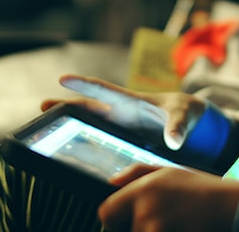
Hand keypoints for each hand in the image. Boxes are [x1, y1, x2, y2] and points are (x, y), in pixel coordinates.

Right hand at [41, 74, 206, 149]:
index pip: (104, 90)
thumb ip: (178, 126)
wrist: (195, 127)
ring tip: (49, 132)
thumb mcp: (185, 114)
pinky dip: (87, 151)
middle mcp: (121, 115)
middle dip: (66, 105)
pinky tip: (74, 159)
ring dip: (71, 129)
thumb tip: (174, 141)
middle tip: (42, 106)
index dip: (84, 83)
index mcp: (132, 101)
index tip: (63, 78)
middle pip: (88, 108)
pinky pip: (102, 148)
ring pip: (90, 128)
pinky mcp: (125, 145)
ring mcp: (121, 130)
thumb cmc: (188, 112)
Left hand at [98, 164, 238, 231]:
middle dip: (135, 229)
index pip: (106, 213)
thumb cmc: (201, 190)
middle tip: (158, 223)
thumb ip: (136, 173)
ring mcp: (157, 231)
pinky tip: (181, 229)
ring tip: (175, 225)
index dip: (114, 219)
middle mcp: (146, 211)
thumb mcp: (168, 171)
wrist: (231, 207)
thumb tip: (111, 182)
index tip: (124, 221)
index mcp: (142, 190)